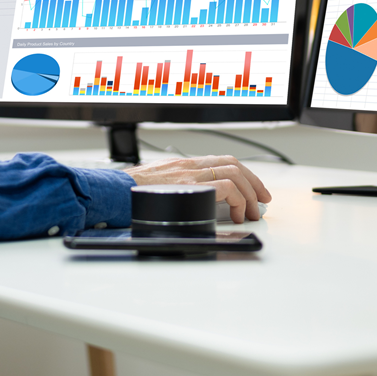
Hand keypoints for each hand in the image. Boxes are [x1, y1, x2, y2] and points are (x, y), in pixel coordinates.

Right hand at [125, 154, 270, 222]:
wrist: (113, 192)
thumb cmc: (128, 195)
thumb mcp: (154, 188)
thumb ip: (173, 190)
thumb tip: (186, 204)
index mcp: (181, 165)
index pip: (220, 160)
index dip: (242, 173)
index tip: (251, 189)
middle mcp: (188, 165)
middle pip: (233, 163)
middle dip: (253, 182)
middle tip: (262, 200)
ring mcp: (190, 173)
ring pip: (234, 173)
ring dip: (250, 194)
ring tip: (252, 212)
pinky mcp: (191, 185)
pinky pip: (226, 187)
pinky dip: (238, 200)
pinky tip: (237, 215)